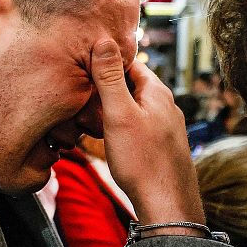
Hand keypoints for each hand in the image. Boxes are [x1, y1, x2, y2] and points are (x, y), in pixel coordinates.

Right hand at [91, 40, 204, 234]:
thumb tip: (104, 41)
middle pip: (132, 84)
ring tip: (87, 111)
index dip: (108, 60)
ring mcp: (165, 127)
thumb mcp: (119, 114)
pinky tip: (106, 135)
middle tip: (79, 87)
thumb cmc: (142, 161)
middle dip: (107, 84)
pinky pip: (137, 124)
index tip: (84, 62)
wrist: (166, 205)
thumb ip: (110, 78)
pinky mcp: (161, 145)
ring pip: (134, 106)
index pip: (131, 63)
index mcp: (157, 93)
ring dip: (112, 105)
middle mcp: (165, 106)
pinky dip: (119, 123)